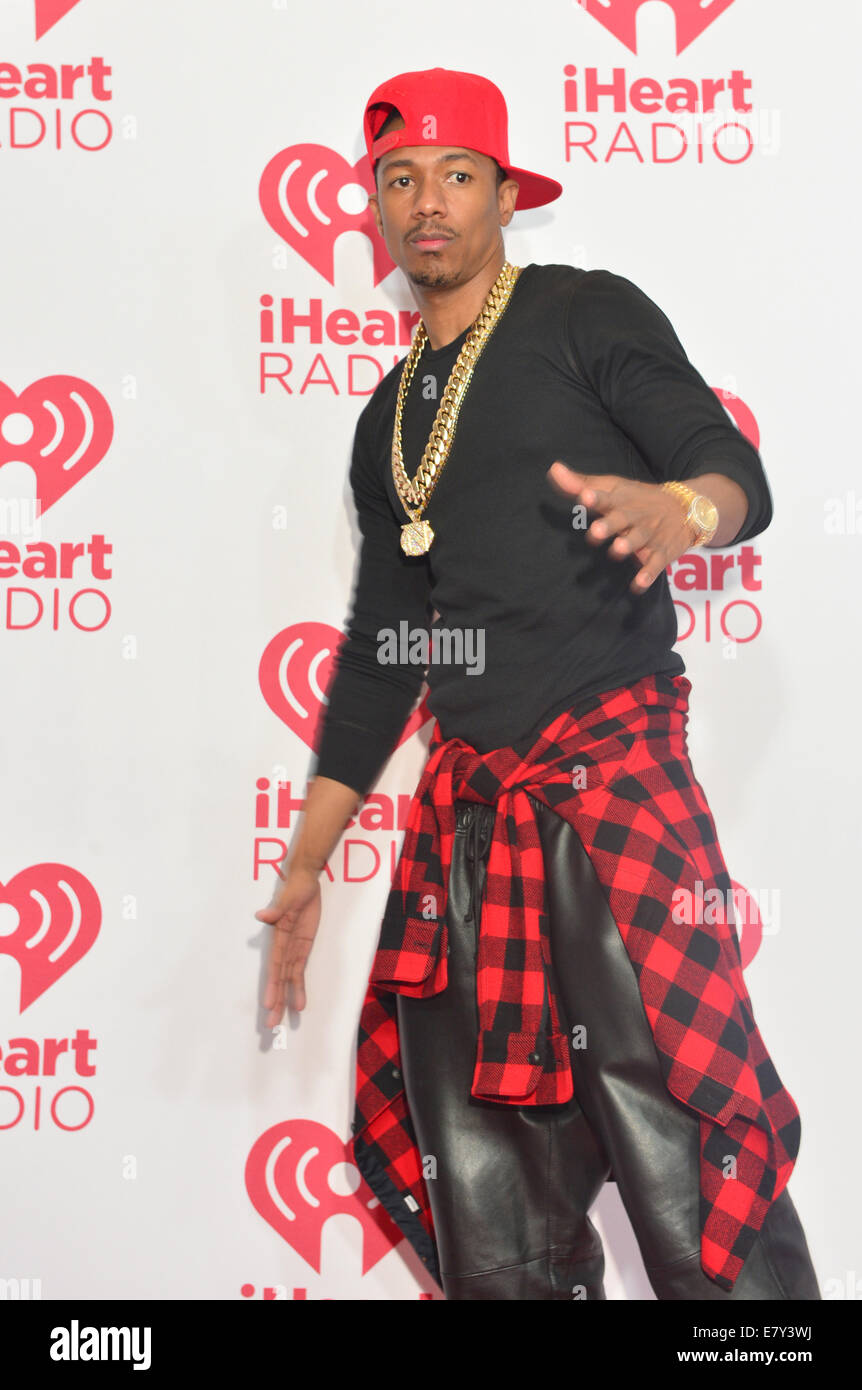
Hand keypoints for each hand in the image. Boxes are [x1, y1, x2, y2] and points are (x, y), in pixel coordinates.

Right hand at [255, 861, 321, 1022]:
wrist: (305, 881)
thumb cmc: (295, 889)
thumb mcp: (288, 898)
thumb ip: (276, 910)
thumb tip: (261, 916)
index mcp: (280, 937)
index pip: (275, 966)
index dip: (273, 986)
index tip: (268, 1005)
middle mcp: (284, 947)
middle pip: (280, 978)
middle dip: (276, 1001)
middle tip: (272, 1025)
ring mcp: (293, 948)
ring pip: (289, 979)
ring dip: (287, 999)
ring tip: (287, 1019)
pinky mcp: (303, 947)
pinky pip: (300, 970)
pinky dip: (299, 986)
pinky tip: (299, 1003)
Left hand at [547, 463, 697, 592]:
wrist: (685, 507)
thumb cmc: (637, 499)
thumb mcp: (612, 488)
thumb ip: (580, 484)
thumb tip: (553, 469)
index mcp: (621, 500)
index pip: (607, 496)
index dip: (595, 497)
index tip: (583, 497)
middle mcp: (635, 516)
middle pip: (622, 519)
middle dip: (609, 525)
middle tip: (595, 532)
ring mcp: (649, 534)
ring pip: (639, 539)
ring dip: (628, 545)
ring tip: (617, 549)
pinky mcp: (662, 552)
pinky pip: (656, 564)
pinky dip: (648, 574)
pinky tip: (637, 585)